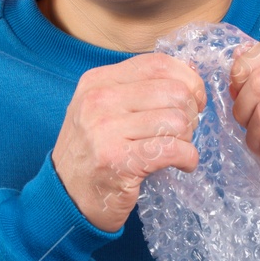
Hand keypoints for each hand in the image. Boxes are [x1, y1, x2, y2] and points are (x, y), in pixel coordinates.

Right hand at [52, 52, 206, 232]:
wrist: (65, 197)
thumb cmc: (94, 152)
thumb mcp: (105, 109)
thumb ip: (141, 87)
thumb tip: (190, 69)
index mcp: (98, 81)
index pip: (157, 63)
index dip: (188, 79)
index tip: (194, 100)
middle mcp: (99, 100)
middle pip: (174, 91)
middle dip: (191, 113)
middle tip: (182, 132)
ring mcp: (105, 130)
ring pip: (177, 121)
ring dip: (187, 139)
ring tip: (176, 150)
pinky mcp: (118, 161)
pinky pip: (173, 149)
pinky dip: (188, 158)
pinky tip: (182, 164)